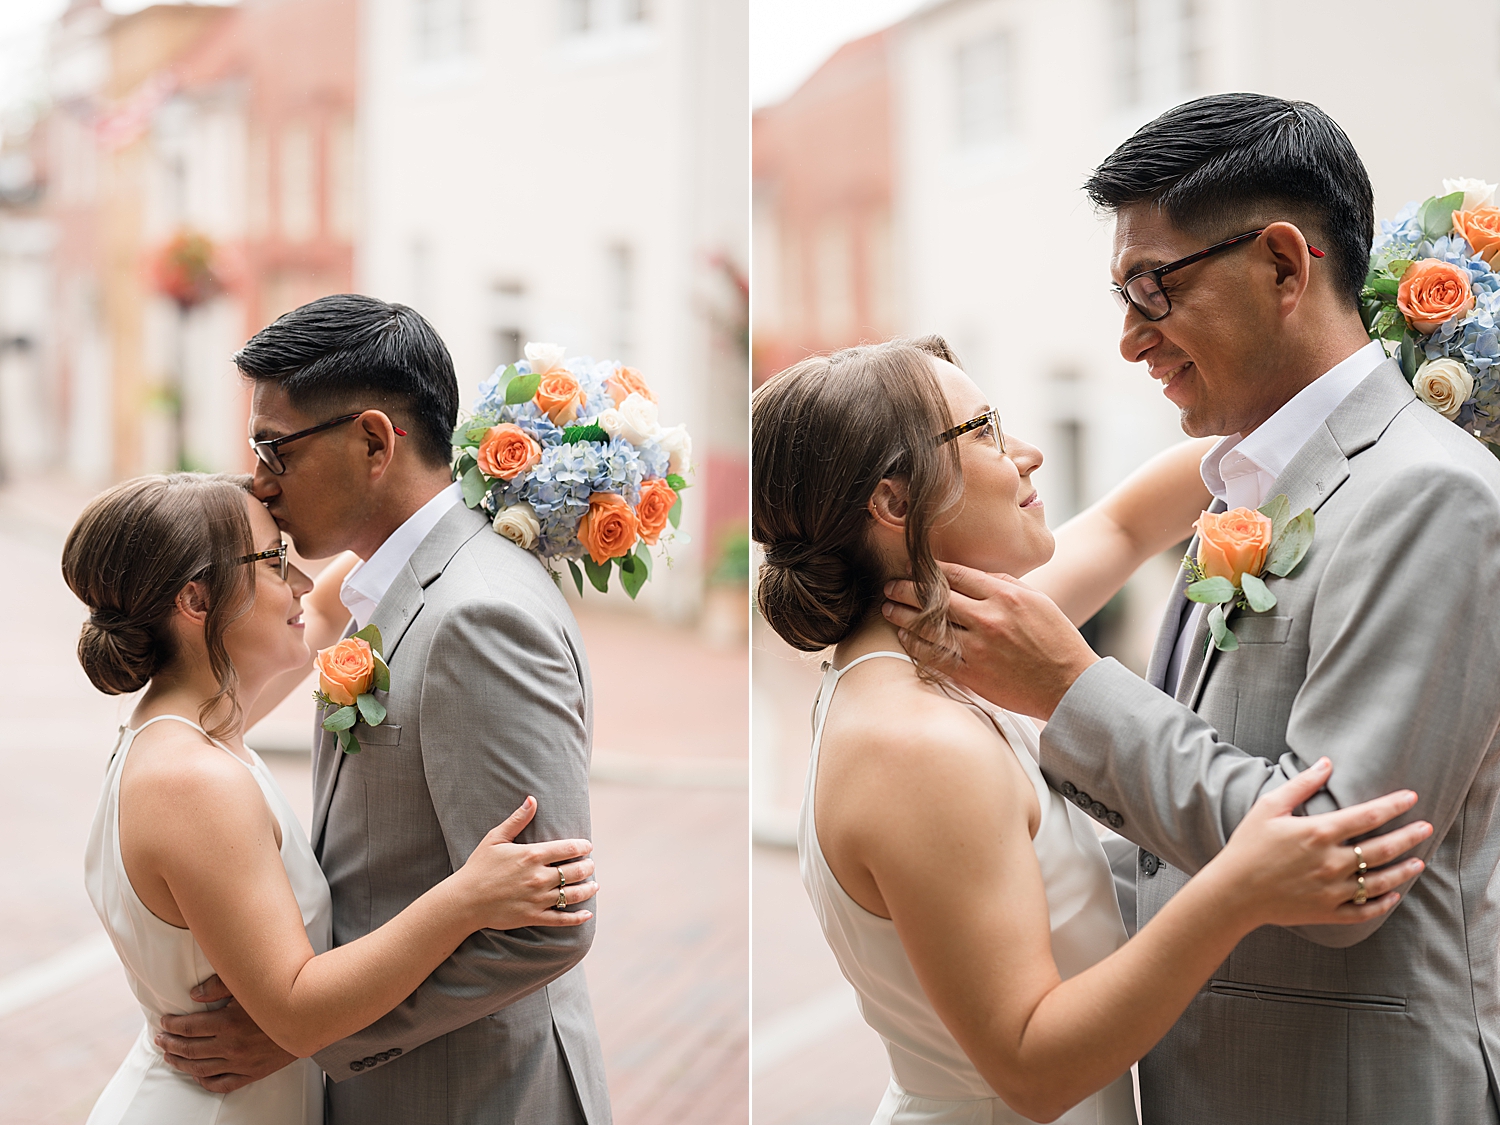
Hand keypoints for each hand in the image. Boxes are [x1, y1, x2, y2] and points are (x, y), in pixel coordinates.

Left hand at [156, 976, 295, 1091]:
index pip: (188, 1028)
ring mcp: (240, 1063)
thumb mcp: (250, 983)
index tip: (164, 1022)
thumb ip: (218, 985)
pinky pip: (221, 1084)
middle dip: (169, 1044)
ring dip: (180, 1063)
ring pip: (199, 1069)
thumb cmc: (279, 997)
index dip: (171, 1025)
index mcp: (227, 1023)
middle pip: (189, 1049)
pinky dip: (204, 1081)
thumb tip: (193, 995)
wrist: (310, 1018)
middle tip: (159, 1039)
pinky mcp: (251, 1073)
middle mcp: (230, 1046)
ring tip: (170, 1056)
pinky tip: (196, 1074)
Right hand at [456, 796, 597, 930]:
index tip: (587, 847)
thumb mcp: (495, 838)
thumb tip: (532, 799)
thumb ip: (517, 820)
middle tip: (590, 865)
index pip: (569, 849)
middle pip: (575, 871)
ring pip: (573, 895)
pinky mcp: (533, 917)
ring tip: (594, 885)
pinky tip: (587, 914)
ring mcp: (537, 899)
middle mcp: (538, 877)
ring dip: (588, 889)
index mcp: (532, 855)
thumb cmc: (478, 867)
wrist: (464, 900)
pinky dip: (577, 918)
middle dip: (588, 867)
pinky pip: (561, 919)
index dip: (583, 847)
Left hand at [883, 563, 1099, 719]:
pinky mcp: (972, 672)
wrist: (1069, 684)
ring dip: (902, 615)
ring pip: (929, 625)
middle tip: (890, 586)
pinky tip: (904, 636)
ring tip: (888, 608)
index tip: (913, 569)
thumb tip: (972, 574)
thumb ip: (1004, 584)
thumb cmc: (1055, 640)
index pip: (955, 574)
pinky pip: (933, 655)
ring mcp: (978, 646)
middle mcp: (988, 617)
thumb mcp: (1037, 600)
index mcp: (1005, 595)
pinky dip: (914, 643)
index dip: (929, 570)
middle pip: (935, 597)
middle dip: (906, 589)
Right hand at [1210, 757, 1431, 929]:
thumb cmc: (1247, 846)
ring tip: (1419, 862)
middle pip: (1382, 848)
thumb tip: (1326, 763)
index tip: (1411, 797)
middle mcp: (1330, 862)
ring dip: (1403, 871)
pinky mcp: (1327, 911)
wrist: (1232, 892)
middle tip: (1426, 828)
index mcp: (1317, 833)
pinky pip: (1364, 910)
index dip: (1393, 805)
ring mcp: (1331, 889)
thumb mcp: (1268, 807)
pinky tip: (1394, 895)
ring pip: (1379, 881)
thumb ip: (1300, 784)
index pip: (1367, 815)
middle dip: (1408, 836)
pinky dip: (1383, 904)